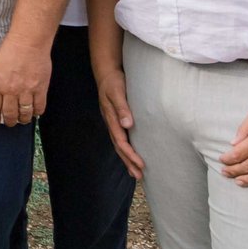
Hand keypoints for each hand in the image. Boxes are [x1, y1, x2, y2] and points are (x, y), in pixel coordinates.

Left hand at [0, 31, 51, 126]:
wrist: (29, 42)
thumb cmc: (10, 50)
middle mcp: (11, 90)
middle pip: (10, 114)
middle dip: (9, 121)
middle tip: (9, 123)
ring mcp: (27, 90)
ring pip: (25, 113)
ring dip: (23, 119)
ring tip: (22, 120)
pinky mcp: (41, 88)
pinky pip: (39, 107)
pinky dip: (37, 112)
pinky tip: (34, 112)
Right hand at [94, 64, 142, 178]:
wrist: (106, 72)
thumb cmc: (113, 81)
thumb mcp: (117, 91)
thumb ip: (122, 107)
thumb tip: (127, 124)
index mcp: (111, 119)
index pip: (121, 142)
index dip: (130, 154)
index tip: (141, 164)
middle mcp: (111, 123)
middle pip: (119, 147)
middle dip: (128, 162)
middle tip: (139, 176)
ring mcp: (113, 122)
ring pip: (119, 145)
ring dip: (127, 159)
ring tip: (135, 172)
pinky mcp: (117, 119)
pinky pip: (121, 138)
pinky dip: (126, 149)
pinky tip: (132, 154)